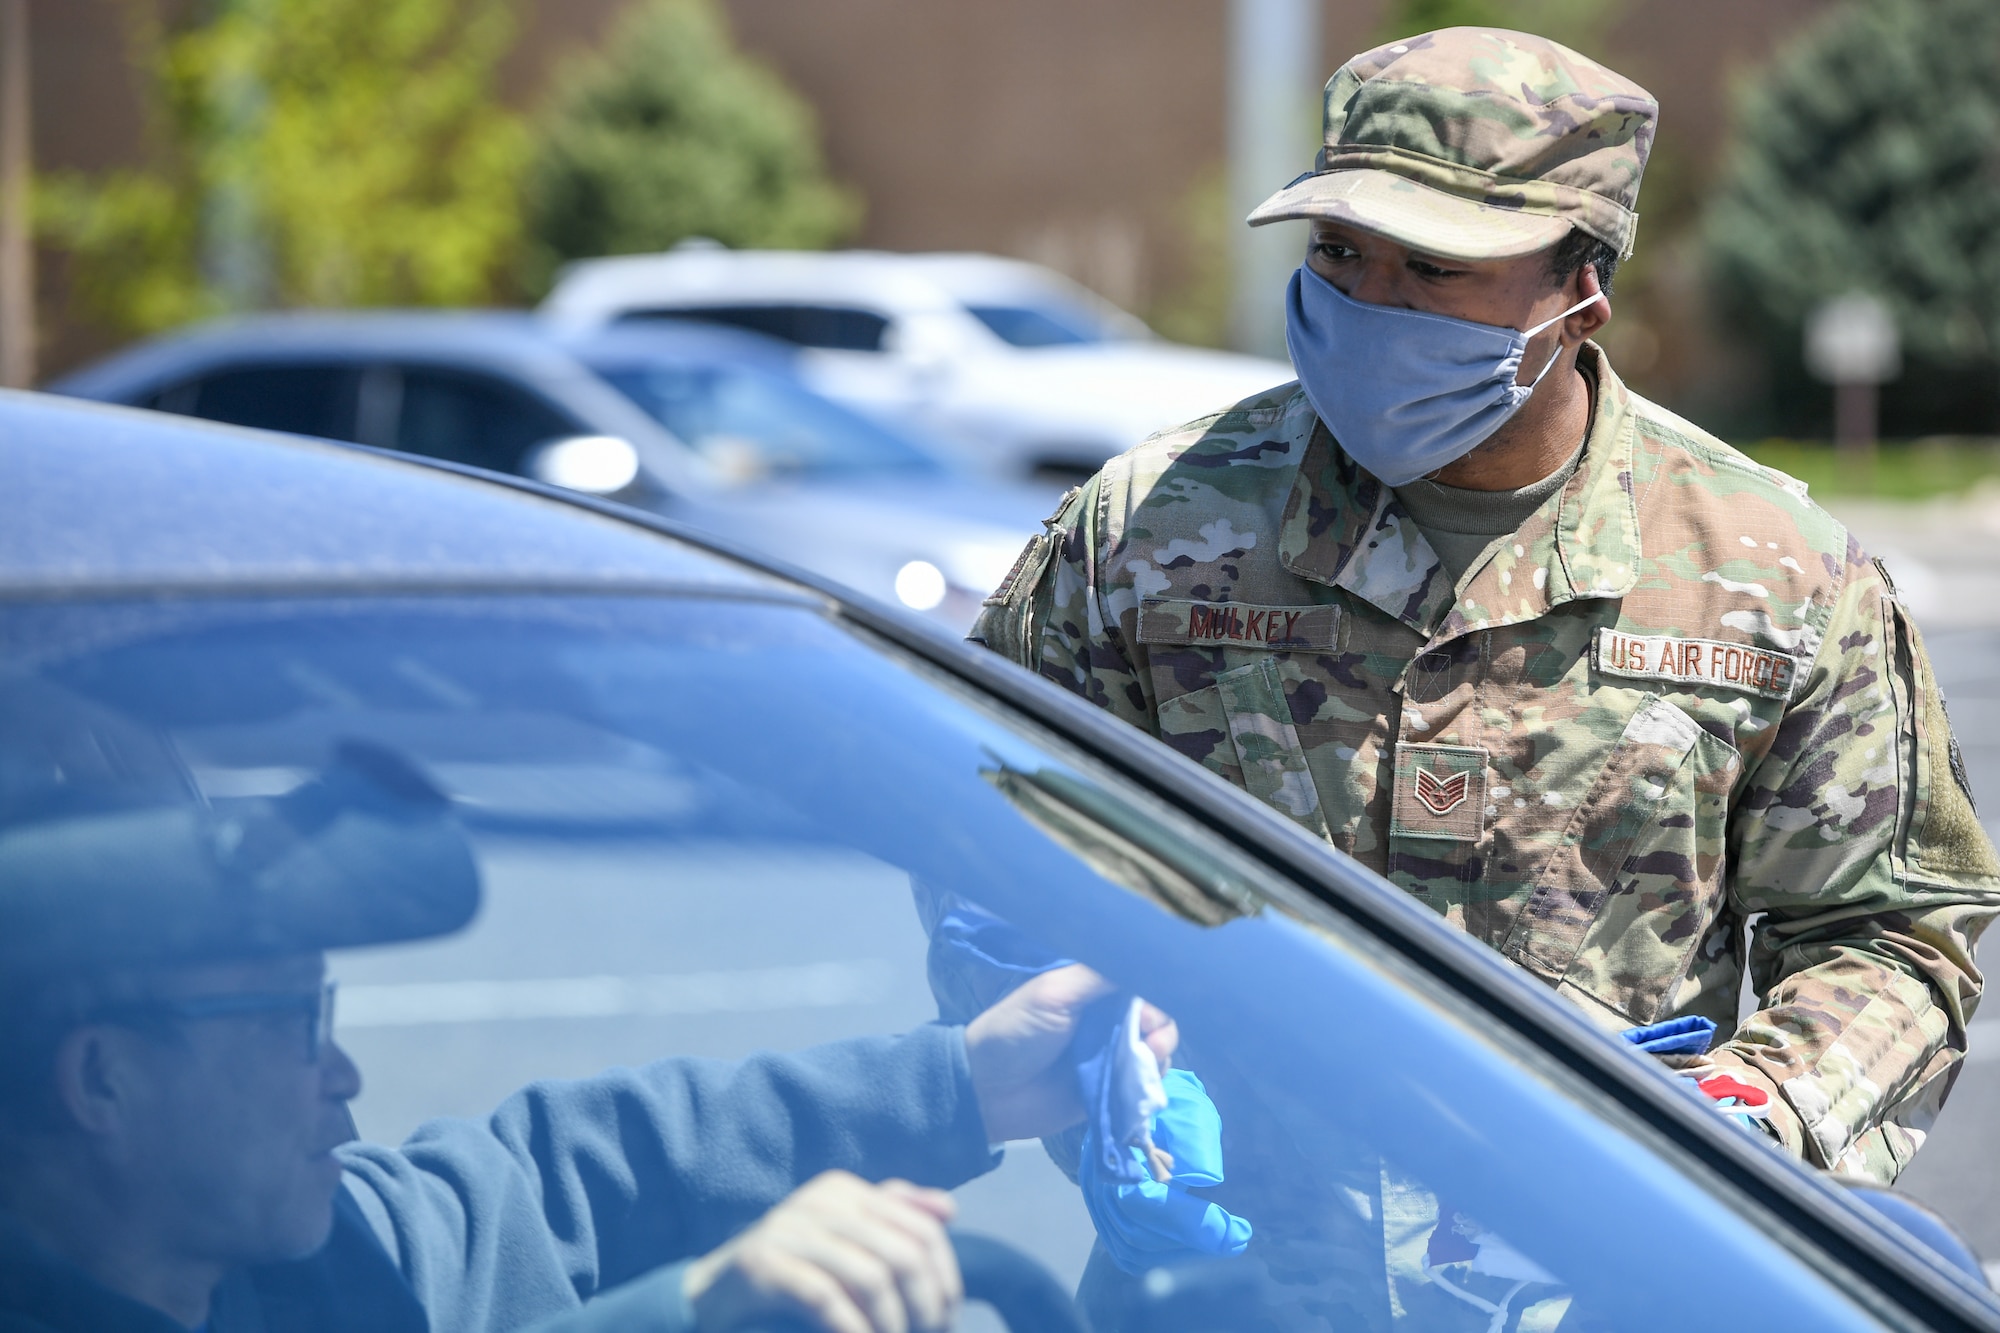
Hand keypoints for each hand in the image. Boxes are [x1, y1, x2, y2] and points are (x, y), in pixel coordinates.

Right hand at [682, 1172, 959, 1332]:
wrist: (713, 1292)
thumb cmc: (790, 1267)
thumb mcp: (841, 1235)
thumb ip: (892, 1217)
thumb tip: (949, 1209)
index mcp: (844, 1190)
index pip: (921, 1226)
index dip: (945, 1276)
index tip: (949, 1317)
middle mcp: (819, 1201)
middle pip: (903, 1252)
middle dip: (926, 1305)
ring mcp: (790, 1229)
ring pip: (871, 1277)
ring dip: (894, 1323)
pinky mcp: (764, 1264)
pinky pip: (827, 1298)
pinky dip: (854, 1329)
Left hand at [963, 963, 1177, 1142]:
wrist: (988, 1091)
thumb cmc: (1017, 1032)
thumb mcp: (1055, 993)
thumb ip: (1099, 976)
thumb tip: (1147, 960)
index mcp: (1094, 988)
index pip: (1141, 983)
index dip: (1155, 996)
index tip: (1148, 1014)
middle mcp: (1107, 1018)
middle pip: (1157, 1017)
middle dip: (1160, 1030)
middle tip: (1150, 1046)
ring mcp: (1111, 1054)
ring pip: (1157, 1051)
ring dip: (1157, 1059)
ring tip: (1141, 1069)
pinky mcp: (1111, 1088)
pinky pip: (1144, 1084)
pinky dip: (1148, 1085)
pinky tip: (1138, 1088)